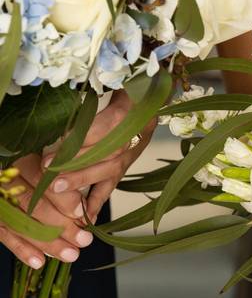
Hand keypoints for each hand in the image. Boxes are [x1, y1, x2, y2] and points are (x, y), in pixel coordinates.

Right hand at [0, 154, 91, 267]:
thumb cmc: (44, 166)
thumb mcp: (54, 162)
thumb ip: (66, 178)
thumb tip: (87, 211)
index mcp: (23, 157)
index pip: (43, 179)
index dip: (63, 198)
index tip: (81, 214)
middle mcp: (6, 177)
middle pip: (32, 204)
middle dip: (60, 225)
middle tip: (84, 240)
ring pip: (19, 222)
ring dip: (46, 242)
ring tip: (71, 254)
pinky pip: (3, 233)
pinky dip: (21, 249)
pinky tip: (39, 262)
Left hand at [42, 91, 154, 218]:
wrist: (155, 93)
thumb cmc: (131, 85)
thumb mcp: (118, 82)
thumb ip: (98, 92)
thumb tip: (67, 109)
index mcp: (138, 107)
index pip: (109, 127)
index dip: (84, 137)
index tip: (59, 143)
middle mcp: (140, 131)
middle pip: (110, 152)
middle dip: (79, 162)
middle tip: (51, 169)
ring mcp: (135, 149)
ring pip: (111, 168)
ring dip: (84, 179)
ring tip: (59, 187)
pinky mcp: (129, 162)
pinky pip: (113, 183)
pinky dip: (98, 200)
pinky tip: (86, 215)